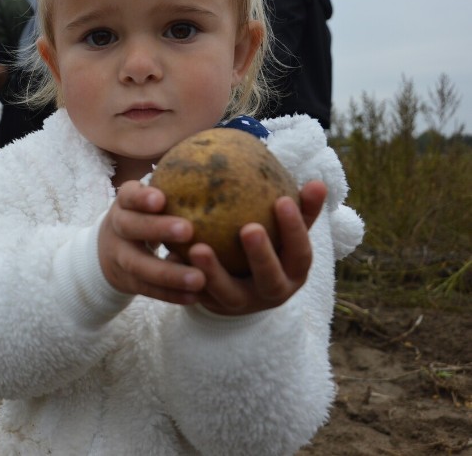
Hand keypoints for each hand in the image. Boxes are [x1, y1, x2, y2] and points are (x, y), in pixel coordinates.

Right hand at [98, 181, 205, 303]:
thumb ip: (179, 188)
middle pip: (130, 226)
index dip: (141, 197)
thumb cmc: (146, 217)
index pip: (128, 195)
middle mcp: (117, 227)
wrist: (110, 250)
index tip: (161, 199)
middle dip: (156, 229)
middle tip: (188, 230)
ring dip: (169, 272)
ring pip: (139, 265)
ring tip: (199, 278)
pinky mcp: (127, 281)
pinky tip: (195, 297)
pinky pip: (148, 289)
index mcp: (125, 203)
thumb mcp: (150, 200)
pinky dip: (170, 294)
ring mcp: (119, 256)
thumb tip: (230, 166)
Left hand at [186, 180, 327, 315]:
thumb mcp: (286, 233)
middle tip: (248, 228)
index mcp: (293, 273)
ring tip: (196, 247)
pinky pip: (198, 294)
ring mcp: (241, 304)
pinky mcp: (212, 308)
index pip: (300, 253)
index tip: (282, 200)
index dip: (295, 229)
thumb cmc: (270, 247)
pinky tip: (170, 254)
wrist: (242, 287)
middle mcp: (271, 293)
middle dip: (261, 256)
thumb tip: (318, 182)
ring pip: (227, 293)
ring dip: (213, 272)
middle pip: (269, 279)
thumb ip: (300, 210)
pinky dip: (185, 277)